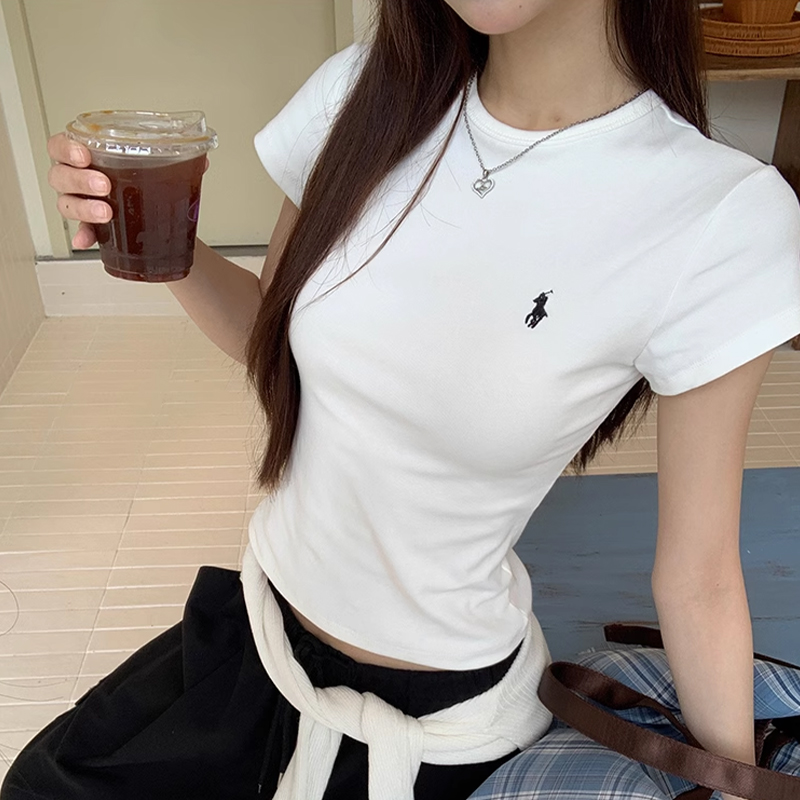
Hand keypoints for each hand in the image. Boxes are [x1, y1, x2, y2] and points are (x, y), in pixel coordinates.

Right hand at [46, 133, 210, 249]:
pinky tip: (87, 241)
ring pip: (67, 203)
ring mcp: (82, 204)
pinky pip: (81, 233)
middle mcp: (78, 179)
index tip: (85, 155)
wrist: (163, 220)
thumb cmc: (151, 185)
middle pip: (60, 175)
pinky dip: (83, 237)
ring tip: (107, 213)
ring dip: (84, 209)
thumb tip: (201, 160)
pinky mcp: (91, 228)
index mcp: (88, 155)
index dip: (67, 148)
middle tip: (104, 185)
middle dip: (79, 180)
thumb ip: (177, 161)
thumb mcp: (162, 168)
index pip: (62, 145)